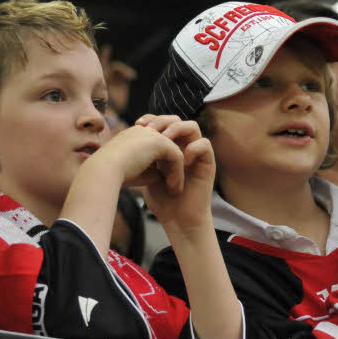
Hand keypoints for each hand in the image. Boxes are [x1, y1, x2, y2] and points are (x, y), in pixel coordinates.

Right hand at [95, 121, 186, 192]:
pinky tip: (174, 188)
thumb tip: (164, 173)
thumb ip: (152, 170)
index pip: (153, 147)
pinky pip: (177, 156)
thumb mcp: (135, 173)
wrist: (103, 172)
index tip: (162, 182)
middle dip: (172, 166)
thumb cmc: (114, 176)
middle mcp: (142, 131)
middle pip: (166, 147)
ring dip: (177, 172)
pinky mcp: (160, 141)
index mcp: (132, 136)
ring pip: (173, 152)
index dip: (160, 164)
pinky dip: (178, 173)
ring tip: (176, 190)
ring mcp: (151, 134)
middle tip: (174, 186)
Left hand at [134, 114, 215, 233]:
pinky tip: (182, 159)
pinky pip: (204, 144)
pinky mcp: (208, 163)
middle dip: (162, 121)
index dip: (151, 119)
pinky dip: (193, 148)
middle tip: (151, 130)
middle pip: (176, 120)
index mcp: (168, 147)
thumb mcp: (147, 173)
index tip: (137, 126)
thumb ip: (143, 156)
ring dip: (178, 130)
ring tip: (166, 140)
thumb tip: (129, 137)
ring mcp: (196, 154)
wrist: (177, 219)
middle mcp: (183, 147)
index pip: (162, 122)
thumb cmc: (161, 200)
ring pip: (192, 127)